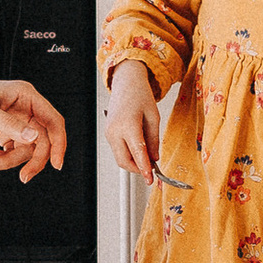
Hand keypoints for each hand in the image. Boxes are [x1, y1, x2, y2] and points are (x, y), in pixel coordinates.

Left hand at [0, 75, 65, 181]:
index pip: (52, 120)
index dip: (58, 142)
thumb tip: (32, 136)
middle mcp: (23, 109)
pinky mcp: (4, 135)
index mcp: (25, 95)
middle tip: (24, 176)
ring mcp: (14, 124)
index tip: (56, 162)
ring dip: (9, 161)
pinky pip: (12, 154)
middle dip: (32, 160)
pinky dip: (2, 160)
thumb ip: (9, 124)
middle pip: (42, 141)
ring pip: (25, 151)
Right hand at [103, 60, 162, 183]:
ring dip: (133, 162)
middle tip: (150, 172)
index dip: (145, 169)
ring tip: (147, 158)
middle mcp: (115, 131)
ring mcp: (109, 133)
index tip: (150, 179)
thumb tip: (154, 158)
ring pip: (120, 158)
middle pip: (124, 161)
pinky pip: (118, 150)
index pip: (137, 154)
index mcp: (128, 125)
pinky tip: (139, 151)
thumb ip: (154, 140)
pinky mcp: (108, 133)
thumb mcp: (153, 117)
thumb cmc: (140, 95)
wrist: (126, 83)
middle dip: (137, 170)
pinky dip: (128, 154)